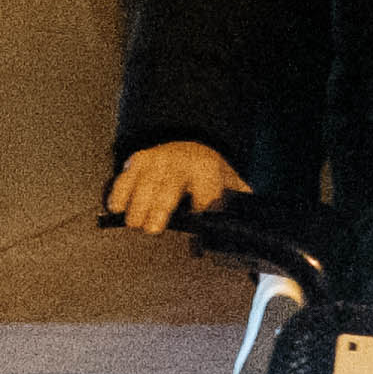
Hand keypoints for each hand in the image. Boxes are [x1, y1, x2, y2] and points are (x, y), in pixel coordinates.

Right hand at [108, 141, 247, 235]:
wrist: (189, 143)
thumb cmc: (208, 175)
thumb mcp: (230, 182)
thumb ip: (241, 202)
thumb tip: (256, 227)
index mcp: (208, 169)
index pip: (205, 193)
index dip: (201, 210)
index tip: (196, 229)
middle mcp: (181, 163)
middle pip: (169, 188)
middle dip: (160, 207)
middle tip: (152, 228)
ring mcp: (158, 160)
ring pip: (145, 183)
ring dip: (137, 204)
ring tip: (134, 223)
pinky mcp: (138, 160)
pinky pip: (125, 177)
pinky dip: (119, 192)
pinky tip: (116, 208)